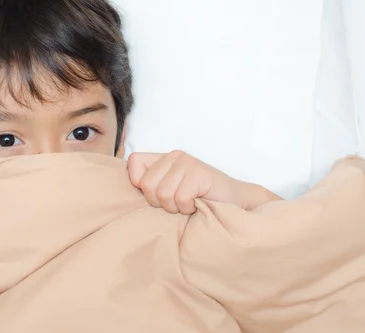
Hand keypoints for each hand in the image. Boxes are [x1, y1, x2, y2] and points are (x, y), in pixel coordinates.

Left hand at [127, 151, 279, 213]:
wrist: (235, 202)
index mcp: (164, 158)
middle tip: (178, 202)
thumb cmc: (199, 200)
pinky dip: (189, 208)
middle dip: (160, 202)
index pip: (133, 162)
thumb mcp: (171, 191)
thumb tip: (129, 190)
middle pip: (146, 185)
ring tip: (190, 203)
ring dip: (176, 207)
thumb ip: (153, 186)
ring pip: (163, 194)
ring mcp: (187, 163)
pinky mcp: (199, 173)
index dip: (139, 184)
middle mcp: (174, 156)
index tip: (156, 195)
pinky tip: (199, 204)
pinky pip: (180, 198)